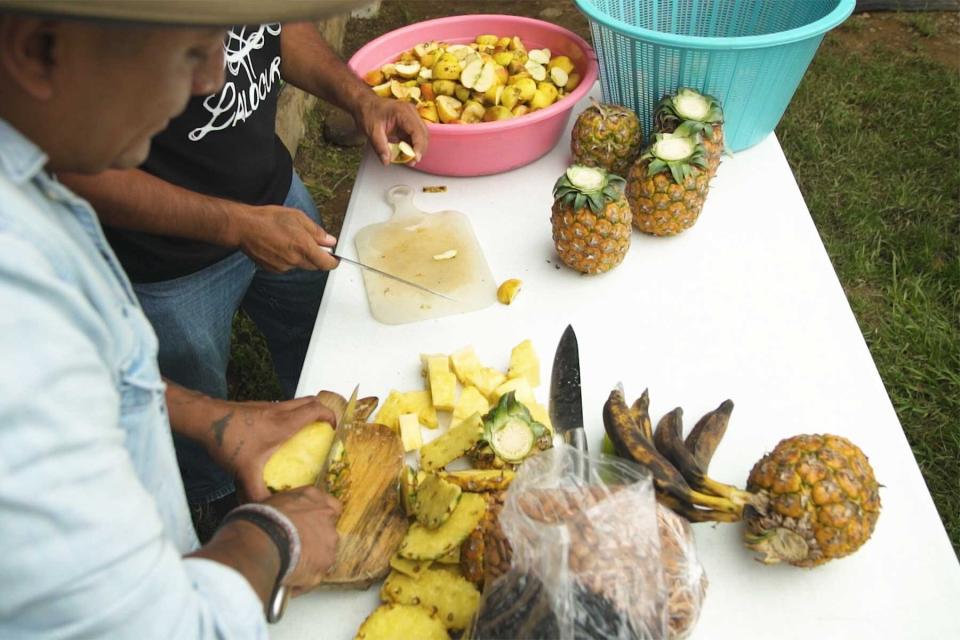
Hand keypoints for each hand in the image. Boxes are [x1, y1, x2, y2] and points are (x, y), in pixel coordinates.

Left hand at [208, 397, 337, 501]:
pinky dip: (290, 414)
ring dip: (306, 411)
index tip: (333, 429)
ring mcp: (268, 406)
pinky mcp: (258, 406)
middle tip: (324, 428)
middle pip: (310, 400)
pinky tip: (279, 433)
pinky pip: (283, 406)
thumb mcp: (244, 471)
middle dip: (322, 411)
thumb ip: (256, 493)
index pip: (317, 409)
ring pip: (296, 402)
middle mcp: (280, 410)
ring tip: (305, 431)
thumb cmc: (228, 441)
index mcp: (284, 423)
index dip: (330, 416)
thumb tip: (267, 510)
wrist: (205, 419)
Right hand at [235, 204, 338, 272]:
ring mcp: (283, 266)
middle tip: (310, 242)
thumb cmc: (268, 219)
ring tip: (289, 240)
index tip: (335, 258)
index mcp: (303, 246)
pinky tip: (279, 246)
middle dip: (316, 256)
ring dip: (300, 256)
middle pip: (314, 265)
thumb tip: (330, 241)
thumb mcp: (297, 217)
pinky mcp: (273, 269)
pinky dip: (288, 259)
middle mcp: (294, 260)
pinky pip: (287, 266)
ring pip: (300, 265)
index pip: (326, 263)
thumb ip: (316, 231)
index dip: (333, 262)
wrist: (244, 227)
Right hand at [260, 486, 341, 591]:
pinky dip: (301, 581)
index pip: (329, 505)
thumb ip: (279, 505)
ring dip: (309, 560)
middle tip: (294, 547)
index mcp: (313, 498)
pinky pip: (313, 576)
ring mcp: (328, 542)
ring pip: (323, 554)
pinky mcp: (323, 565)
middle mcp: (326, 518)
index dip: (319, 517)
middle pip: (327, 531)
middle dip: (314, 540)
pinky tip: (285, 580)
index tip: (309, 524)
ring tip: (287, 566)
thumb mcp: (268, 502)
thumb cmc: (259, 521)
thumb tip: (265, 503)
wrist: (261, 542)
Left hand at [355, 94, 429, 165]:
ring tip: (408, 159)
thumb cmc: (368, 112)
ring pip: (422, 136)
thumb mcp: (372, 131)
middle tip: (410, 162)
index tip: (415, 158)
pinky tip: (406, 153)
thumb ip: (380, 147)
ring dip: (417, 148)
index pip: (417, 131)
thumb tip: (386, 161)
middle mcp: (411, 113)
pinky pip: (416, 136)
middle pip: (423, 134)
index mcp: (403, 111)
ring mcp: (412, 117)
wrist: (365, 104)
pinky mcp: (410, 123)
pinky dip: (412, 146)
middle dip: (419, 149)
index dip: (419, 146)